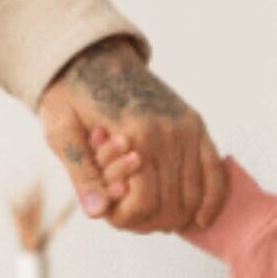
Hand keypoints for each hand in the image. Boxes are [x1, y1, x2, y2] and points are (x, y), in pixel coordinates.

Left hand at [35, 37, 228, 232]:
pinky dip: (211, 200)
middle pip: (171, 204)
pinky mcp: (196, 125)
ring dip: (176, 217)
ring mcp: (187, 129)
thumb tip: (97, 212)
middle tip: (128, 218)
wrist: (92, 55)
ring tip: (152, 218)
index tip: (108, 215)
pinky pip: (215, 172)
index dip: (125, 219)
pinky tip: (200, 220)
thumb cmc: (71, 94)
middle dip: (148, 221)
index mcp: (136, 135)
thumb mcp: (61, 130)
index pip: (144, 203)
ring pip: (194, 194)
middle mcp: (169, 133)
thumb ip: (81, 173)